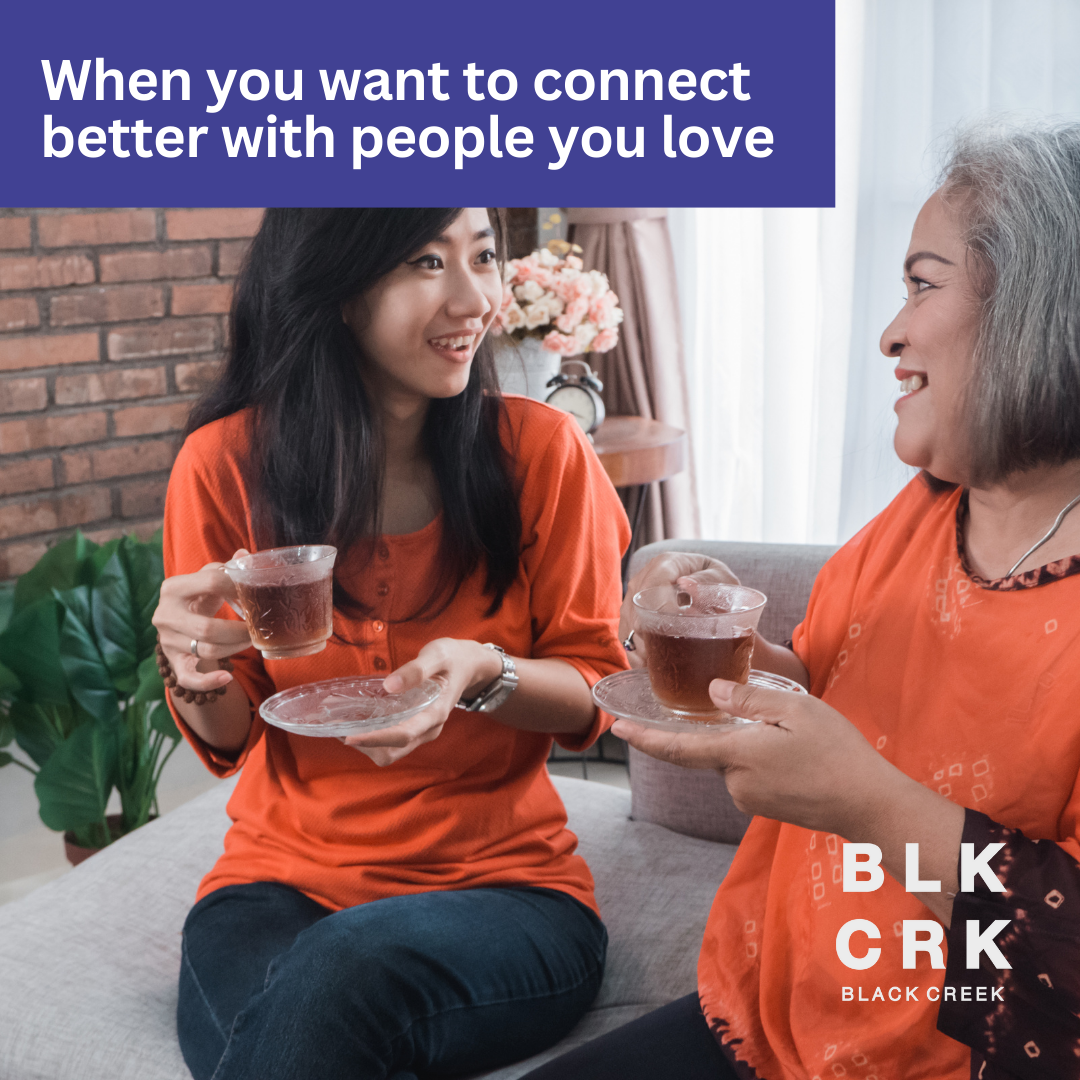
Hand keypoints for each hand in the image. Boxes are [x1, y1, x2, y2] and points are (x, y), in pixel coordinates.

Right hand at [151, 549, 252, 695]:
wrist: (177, 618)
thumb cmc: (199, 595)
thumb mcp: (208, 578)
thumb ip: (228, 568)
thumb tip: (246, 555)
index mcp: (173, 587)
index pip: (210, 582)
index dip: (238, 588)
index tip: (255, 596)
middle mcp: (164, 615)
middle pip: (207, 628)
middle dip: (239, 631)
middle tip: (257, 629)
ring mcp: (166, 641)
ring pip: (206, 651)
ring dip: (235, 648)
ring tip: (251, 641)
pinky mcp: (172, 662)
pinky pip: (188, 679)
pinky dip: (208, 681)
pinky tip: (226, 677)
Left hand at [342, 638, 502, 766]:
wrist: (469, 665)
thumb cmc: (453, 658)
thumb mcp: (437, 655)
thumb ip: (416, 669)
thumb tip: (390, 686)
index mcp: (435, 714)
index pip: (402, 735)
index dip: (374, 739)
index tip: (348, 736)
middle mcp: (428, 729)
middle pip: (392, 752)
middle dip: (364, 744)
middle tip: (339, 725)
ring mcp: (422, 731)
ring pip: (389, 752)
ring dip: (365, 743)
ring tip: (342, 722)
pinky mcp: (414, 728)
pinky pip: (390, 743)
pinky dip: (371, 737)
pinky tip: (357, 719)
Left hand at [612, 678, 894, 838]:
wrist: (870, 805)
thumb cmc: (837, 753)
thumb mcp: (797, 710)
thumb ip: (750, 699)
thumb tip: (712, 692)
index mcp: (738, 756)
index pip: (678, 747)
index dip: (644, 738)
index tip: (616, 728)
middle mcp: (735, 783)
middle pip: (712, 747)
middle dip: (726, 729)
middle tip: (770, 721)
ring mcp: (749, 798)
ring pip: (733, 758)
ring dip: (750, 742)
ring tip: (796, 738)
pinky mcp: (764, 806)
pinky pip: (749, 772)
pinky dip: (761, 756)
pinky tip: (794, 752)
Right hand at [620, 551, 739, 668]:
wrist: (708, 584)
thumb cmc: (717, 582)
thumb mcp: (722, 578)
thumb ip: (708, 582)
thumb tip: (687, 586)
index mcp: (666, 563)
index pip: (655, 584)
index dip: (662, 608)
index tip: (677, 630)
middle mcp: (644, 577)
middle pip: (636, 608)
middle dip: (649, 634)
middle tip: (669, 654)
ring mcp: (634, 596)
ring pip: (628, 624)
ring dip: (640, 647)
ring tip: (658, 664)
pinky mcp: (631, 614)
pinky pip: (625, 635)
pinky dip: (635, 653)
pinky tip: (648, 665)